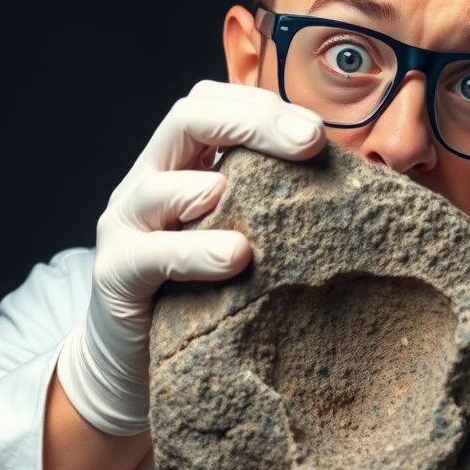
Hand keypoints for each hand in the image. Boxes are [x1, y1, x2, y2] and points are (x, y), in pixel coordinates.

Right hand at [56, 80, 324, 435]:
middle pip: (188, 118)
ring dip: (210, 188)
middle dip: (253, 121)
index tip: (317, 133)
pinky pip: (148, 255)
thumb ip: (275, 206)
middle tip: (310, 142)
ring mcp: (127, 226)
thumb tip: (353, 185)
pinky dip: (193, 252)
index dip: (263, 106)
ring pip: (157, 186)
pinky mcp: (116, 276)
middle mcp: (151, 182)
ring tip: (265, 204)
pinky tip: (233, 257)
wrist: (143, 365)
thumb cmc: (207, 293)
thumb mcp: (244, 236)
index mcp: (185, 164)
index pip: (214, 103)